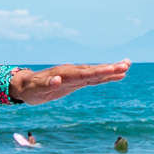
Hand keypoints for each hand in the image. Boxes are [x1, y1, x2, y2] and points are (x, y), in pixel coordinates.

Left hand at [8, 61, 128, 104]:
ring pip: (96, 73)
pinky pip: (93, 77)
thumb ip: (47, 85)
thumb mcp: (36, 89)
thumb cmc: (30, 89)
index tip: (114, 69)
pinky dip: (105, 76)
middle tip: (127, 64)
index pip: (86, 73)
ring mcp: (75, 76)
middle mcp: (72, 72)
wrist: (25, 85)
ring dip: (111, 70)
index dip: (101, 72)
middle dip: (111, 69)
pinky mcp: (75, 80)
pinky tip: (115, 75)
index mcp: (65, 74)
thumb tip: (57, 80)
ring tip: (127, 66)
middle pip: (94, 70)